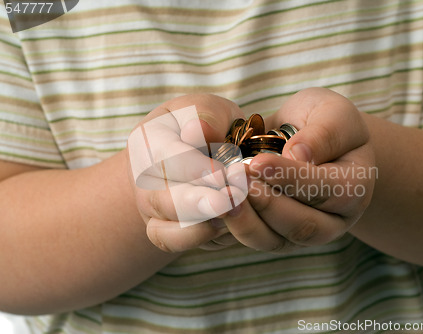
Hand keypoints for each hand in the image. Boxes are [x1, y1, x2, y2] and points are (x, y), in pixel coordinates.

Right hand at [126, 94, 245, 251]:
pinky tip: (230, 226)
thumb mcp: (205, 108)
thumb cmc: (200, 126)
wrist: (186, 156)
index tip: (222, 173)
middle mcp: (143, 182)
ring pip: (165, 231)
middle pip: (162, 200)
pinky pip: (177, 245)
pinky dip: (201, 239)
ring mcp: (153, 212)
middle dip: (197, 203)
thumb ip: (206, 114)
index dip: (195, 168)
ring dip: (200, 226)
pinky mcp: (168, 234)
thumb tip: (199, 131)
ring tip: (232, 213)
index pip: (167, 157)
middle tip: (229, 200)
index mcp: (149, 142)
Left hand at [223, 88, 375, 251]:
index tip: (259, 162)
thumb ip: (324, 133)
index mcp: (355, 187)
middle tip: (235, 180)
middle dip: (266, 204)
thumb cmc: (323, 122)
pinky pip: (256, 239)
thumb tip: (299, 156)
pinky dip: (234, 225)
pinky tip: (216, 205)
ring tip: (222, 194)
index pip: (329, 190)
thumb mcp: (332, 113)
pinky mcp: (278, 237)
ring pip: (276, 240)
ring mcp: (304, 234)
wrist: (307, 141)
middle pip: (303, 226)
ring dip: (246, 220)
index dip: (293, 179)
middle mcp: (334, 219)